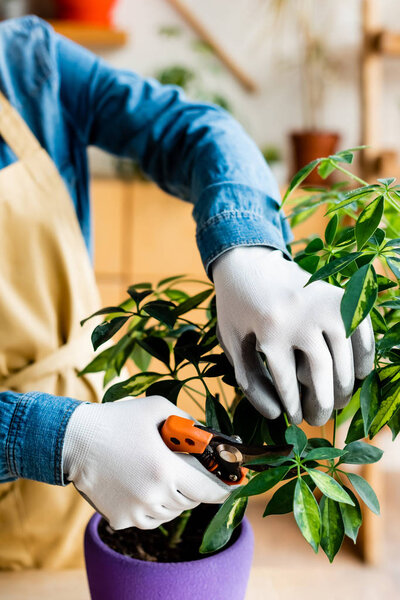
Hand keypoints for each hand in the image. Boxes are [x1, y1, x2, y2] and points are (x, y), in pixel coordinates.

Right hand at [63, 396, 230, 529]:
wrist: (76, 441)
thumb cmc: (118, 421)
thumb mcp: (158, 409)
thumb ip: (188, 422)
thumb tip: (208, 436)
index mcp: (166, 469)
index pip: (208, 491)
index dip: (222, 490)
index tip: (229, 487)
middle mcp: (153, 496)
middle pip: (190, 502)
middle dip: (193, 487)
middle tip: (185, 471)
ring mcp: (136, 512)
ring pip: (171, 513)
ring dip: (173, 498)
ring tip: (158, 475)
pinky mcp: (121, 520)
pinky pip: (149, 519)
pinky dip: (153, 507)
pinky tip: (142, 486)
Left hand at [213, 246, 374, 425]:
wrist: (249, 262)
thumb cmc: (238, 308)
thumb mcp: (233, 342)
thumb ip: (249, 380)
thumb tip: (276, 415)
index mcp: (269, 330)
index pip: (288, 382)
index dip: (294, 407)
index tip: (295, 418)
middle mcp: (299, 316)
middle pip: (322, 373)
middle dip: (322, 404)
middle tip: (319, 419)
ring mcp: (323, 304)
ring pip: (345, 357)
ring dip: (345, 387)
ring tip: (336, 402)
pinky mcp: (338, 295)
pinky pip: (362, 331)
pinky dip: (365, 355)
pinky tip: (359, 374)